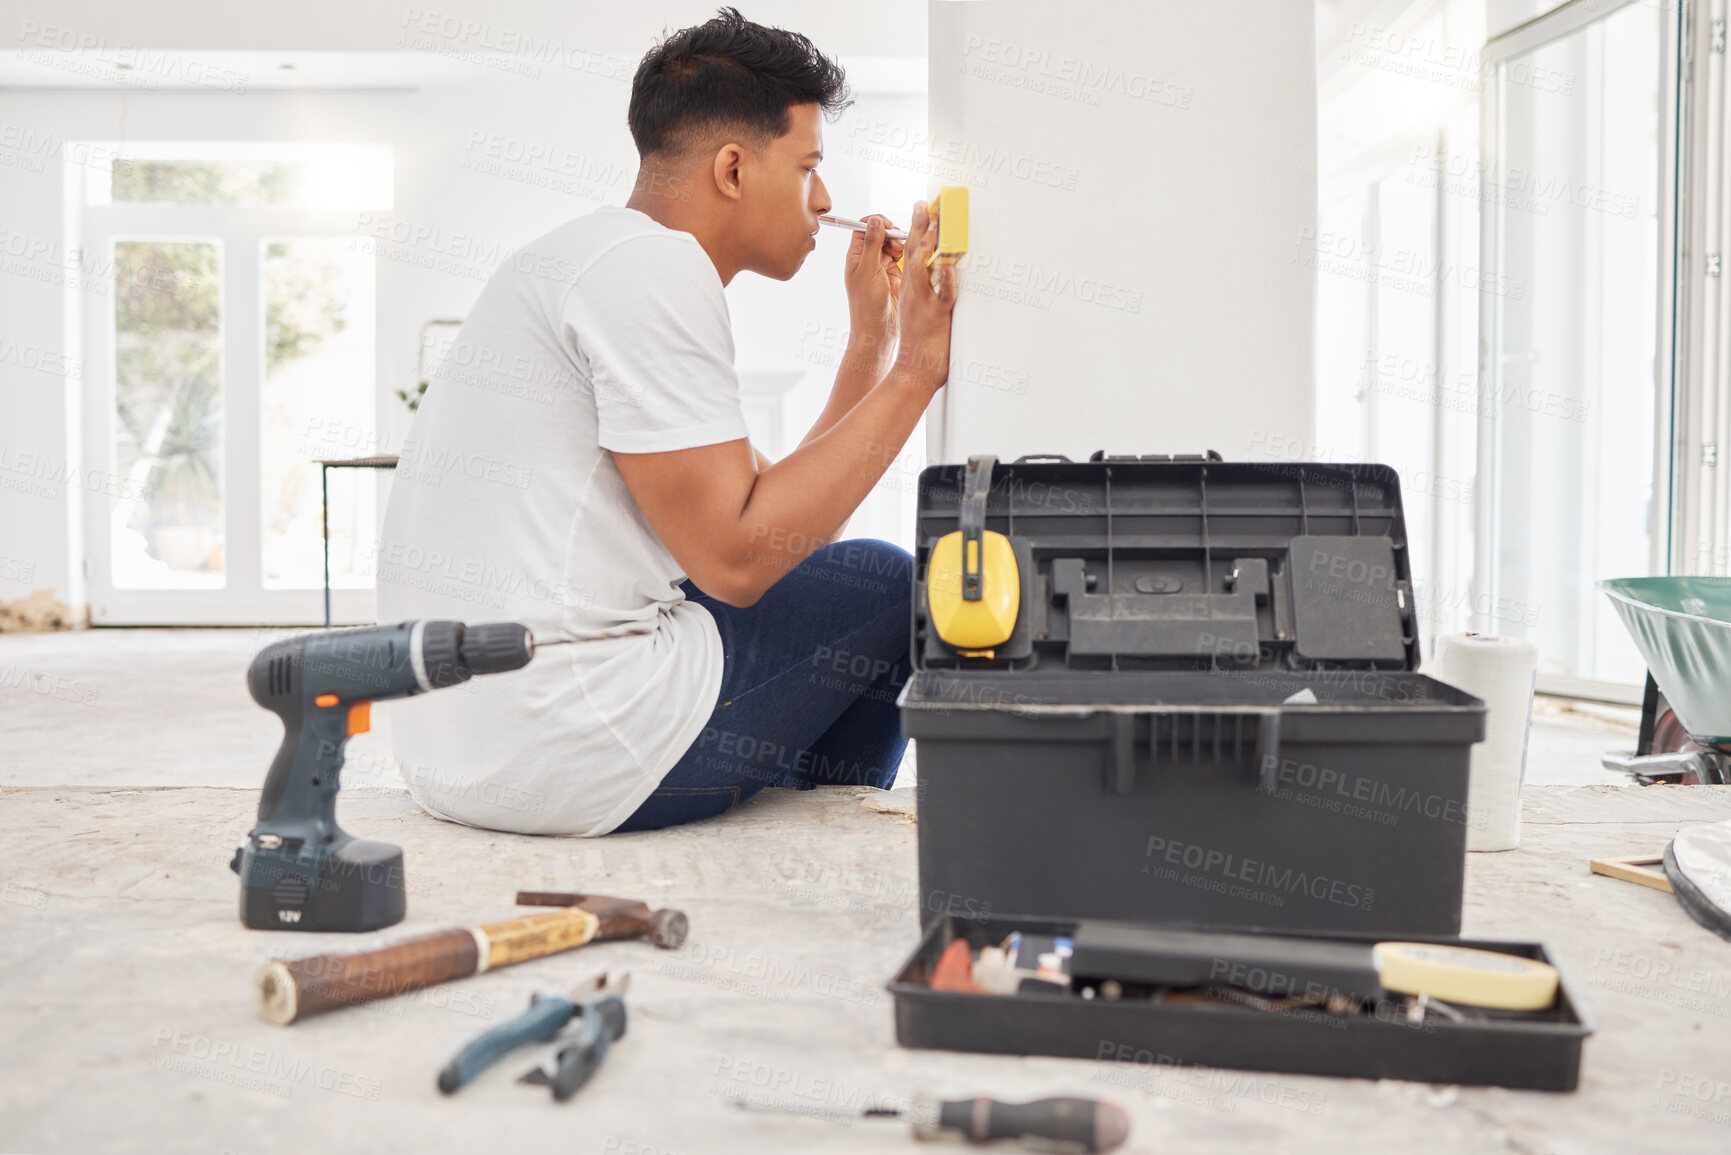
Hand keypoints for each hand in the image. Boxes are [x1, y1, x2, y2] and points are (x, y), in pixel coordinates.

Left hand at [842, 214, 904, 369]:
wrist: (878, 331)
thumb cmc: (866, 305)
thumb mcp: (867, 270)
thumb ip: (871, 244)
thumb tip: (874, 220)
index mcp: (855, 256)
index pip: (863, 228)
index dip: (876, 222)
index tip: (888, 225)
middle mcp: (868, 260)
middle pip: (880, 234)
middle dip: (891, 233)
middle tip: (898, 241)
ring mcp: (882, 268)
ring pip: (892, 245)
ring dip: (900, 244)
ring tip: (904, 252)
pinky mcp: (896, 276)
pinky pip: (902, 258)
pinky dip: (907, 255)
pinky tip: (912, 258)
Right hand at [891, 200, 958, 394]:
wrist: (912, 372)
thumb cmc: (919, 346)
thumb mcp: (918, 312)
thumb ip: (927, 292)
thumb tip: (942, 275)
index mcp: (910, 289)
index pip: (907, 253)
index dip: (914, 230)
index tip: (921, 210)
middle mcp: (914, 292)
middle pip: (911, 252)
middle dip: (917, 225)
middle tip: (922, 204)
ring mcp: (923, 303)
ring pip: (923, 267)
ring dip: (930, 244)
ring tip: (936, 223)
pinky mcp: (935, 316)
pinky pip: (943, 295)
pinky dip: (948, 280)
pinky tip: (952, 266)